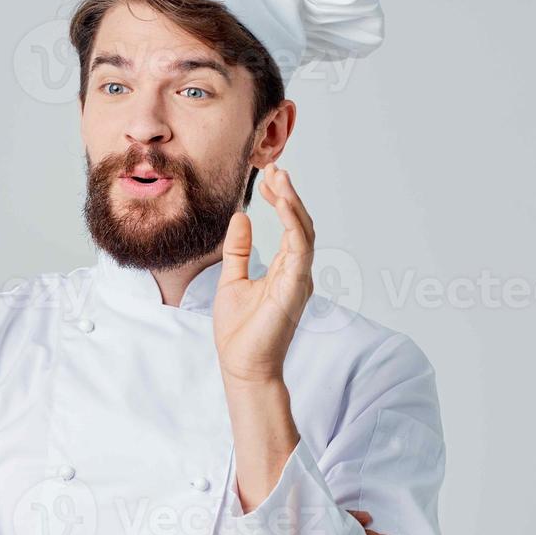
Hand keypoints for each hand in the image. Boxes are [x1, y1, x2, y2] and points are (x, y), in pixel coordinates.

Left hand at [214, 164, 314, 387]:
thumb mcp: (231, 279)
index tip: (268, 178)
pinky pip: (299, 247)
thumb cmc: (239, 331)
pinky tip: (280, 203)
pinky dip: (292, 223)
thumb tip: (239, 217)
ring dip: (291, 202)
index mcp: (284, 270)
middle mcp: (297, 272)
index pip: (288, 227)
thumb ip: (238, 250)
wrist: (241, 366)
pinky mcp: (295, 287)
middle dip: (287, 194)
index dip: (280, 200)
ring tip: (279, 178)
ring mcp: (299, 279)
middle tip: (274, 169)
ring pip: (304, 231)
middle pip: (299, 224)